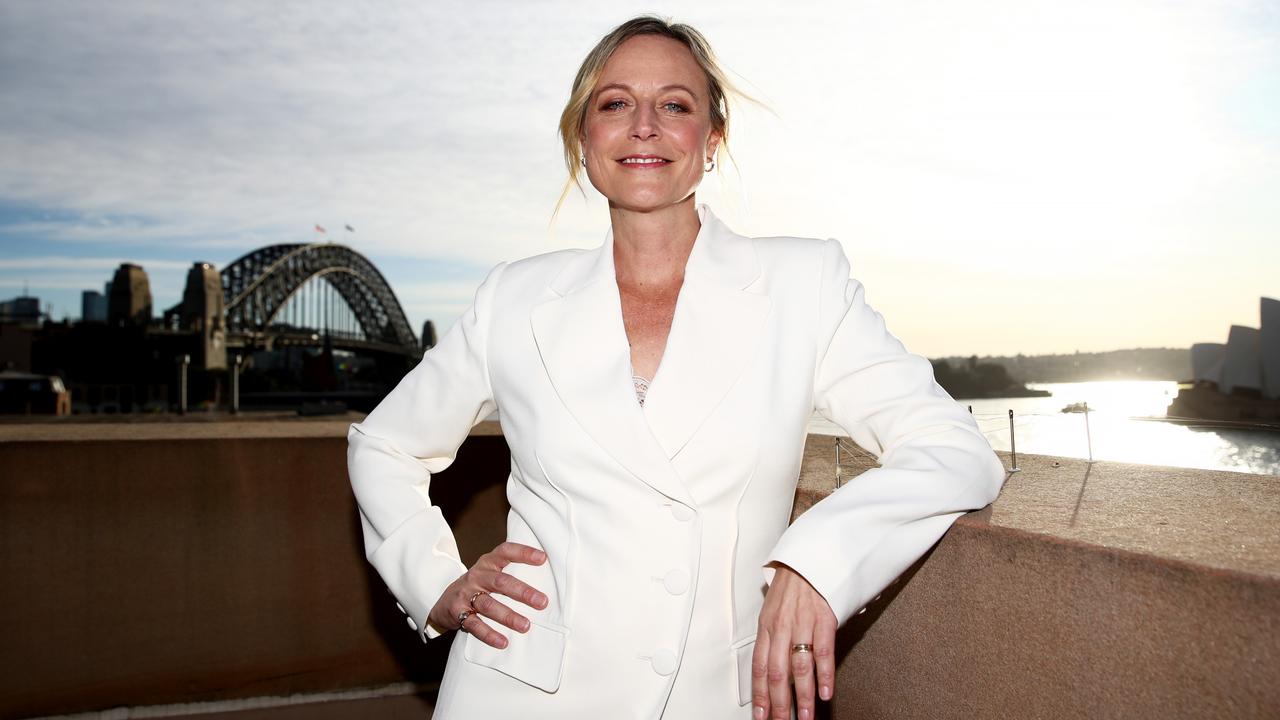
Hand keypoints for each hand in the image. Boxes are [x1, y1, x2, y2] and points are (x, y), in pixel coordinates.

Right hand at [429, 541, 548, 648]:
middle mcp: (476, 575)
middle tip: (542, 603)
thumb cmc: (478, 586)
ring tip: (526, 626)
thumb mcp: (490, 573)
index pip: (505, 552)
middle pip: (500, 582)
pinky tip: (503, 642)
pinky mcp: (457, 612)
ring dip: (508, 616)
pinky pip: (474, 624)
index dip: (523, 553)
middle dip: (522, 592)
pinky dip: (489, 634)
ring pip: (488, 604)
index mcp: (488, 563)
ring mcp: (465, 593)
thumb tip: (548, 579)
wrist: (443, 601)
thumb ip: (511, 573)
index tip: (543, 558)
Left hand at [752, 563, 837, 719]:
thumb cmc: (792, 584)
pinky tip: (825, 692)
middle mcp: (780, 627)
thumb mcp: (772, 608)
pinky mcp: (824, 618)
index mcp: (765, 626)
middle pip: (776, 672)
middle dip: (779, 704)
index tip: (761, 716)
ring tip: (805, 717)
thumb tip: (767, 666)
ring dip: (802, 696)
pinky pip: (823, 651)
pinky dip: (824, 674)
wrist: (811, 556)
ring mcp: (802, 623)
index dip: (759, 694)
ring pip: (799, 666)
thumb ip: (770, 636)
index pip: (758, 667)